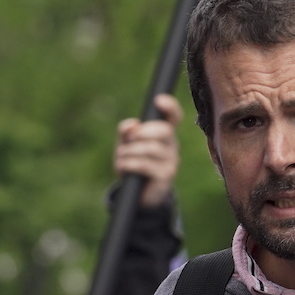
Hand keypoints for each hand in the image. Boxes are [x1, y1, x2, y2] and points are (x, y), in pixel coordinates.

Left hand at [115, 93, 181, 207]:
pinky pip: (146, 165)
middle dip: (144, 131)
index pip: (173, 117)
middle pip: (165, 130)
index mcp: (164, 134)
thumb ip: (125, 132)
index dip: (170, 107)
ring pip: (152, 148)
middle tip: (129, 138)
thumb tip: (132, 124)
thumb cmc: (133, 164)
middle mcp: (172, 145)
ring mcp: (171, 161)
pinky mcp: (166, 176)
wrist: (138, 194)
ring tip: (120, 156)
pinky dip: (130, 163)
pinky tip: (122, 166)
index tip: (158, 100)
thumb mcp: (126, 146)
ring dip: (131, 151)